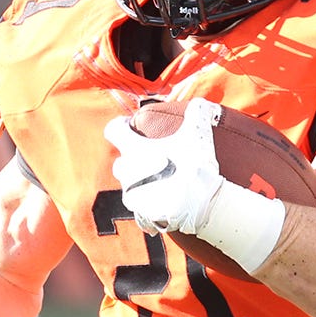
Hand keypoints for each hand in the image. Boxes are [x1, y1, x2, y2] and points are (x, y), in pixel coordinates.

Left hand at [104, 99, 225, 236]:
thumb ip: (198, 112)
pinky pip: (139, 207)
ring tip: (161, 181)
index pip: (113, 130)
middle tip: (153, 157)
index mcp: (134, 149)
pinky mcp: (141, 214)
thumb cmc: (195, 166)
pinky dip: (149, 204)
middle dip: (132, 158)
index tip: (132, 127)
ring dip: (140, 181)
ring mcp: (133, 195)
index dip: (121, 126)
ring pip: (129, 185)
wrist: (201, 204)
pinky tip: (165, 202)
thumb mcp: (199, 133)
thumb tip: (202, 103)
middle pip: (121, 161)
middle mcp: (128, 172)